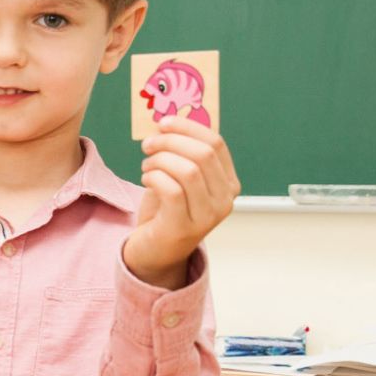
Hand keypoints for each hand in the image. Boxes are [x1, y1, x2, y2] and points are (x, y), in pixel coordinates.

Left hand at [124, 117, 239, 287]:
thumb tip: (167, 123)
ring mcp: (208, 216)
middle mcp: (225, 200)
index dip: (188, 127)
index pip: (216, 143)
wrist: (154, 252)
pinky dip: (154, 178)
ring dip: (160, 161)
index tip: (164, 123)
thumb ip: (180, 153)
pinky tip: (146, 180)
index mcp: (229, 183)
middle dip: (171, 142)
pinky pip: (172, 190)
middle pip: (203, 154)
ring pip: (189, 170)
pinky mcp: (184, 227)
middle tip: (148, 145)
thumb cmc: (166, 211)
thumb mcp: (178, 178)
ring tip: (147, 166)